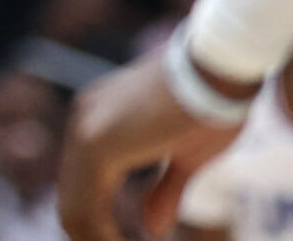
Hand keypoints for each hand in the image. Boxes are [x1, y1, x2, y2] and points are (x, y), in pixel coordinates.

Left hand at [59, 48, 245, 240]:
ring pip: (74, 209)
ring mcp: (85, 131)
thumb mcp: (187, 157)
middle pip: (72, 203)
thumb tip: (152, 227)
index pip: (81, 188)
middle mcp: (83, 123)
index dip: (98, 229)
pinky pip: (87, 205)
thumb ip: (164, 190)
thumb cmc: (211, 105)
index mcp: (98, 122)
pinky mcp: (98, 143)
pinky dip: (104, 236)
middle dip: (94, 239)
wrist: (220, 68)